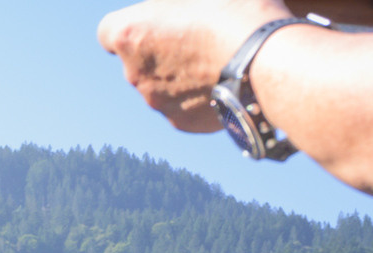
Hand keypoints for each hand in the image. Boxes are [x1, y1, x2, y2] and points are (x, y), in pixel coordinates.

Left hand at [97, 0, 288, 134]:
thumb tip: (173, 3)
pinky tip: (226, 78)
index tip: (153, 20)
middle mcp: (134, 73)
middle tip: (197, 34)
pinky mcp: (181, 121)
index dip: (132, 23)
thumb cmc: (233, 12)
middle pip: (138, 59)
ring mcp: (156, 101)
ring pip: (161, 83)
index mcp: (129, 36)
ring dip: (180, 72)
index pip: (109, 31)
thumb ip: (176, 1)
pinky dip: (199, 94)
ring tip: (218, 56)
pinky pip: (184, 105)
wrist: (264, 61)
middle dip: (159, 48)